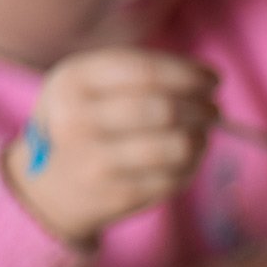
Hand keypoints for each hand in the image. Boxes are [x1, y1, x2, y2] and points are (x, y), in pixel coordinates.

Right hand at [3, 48, 216, 244]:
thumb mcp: (91, 83)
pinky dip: (192, 164)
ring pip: (179, 145)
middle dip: (203, 107)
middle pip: (165, 109)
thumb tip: (207, 78)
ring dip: (202, 137)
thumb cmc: (86, 120)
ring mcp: (96, 161)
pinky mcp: (118, 195)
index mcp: (73, 81)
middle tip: (213, 109)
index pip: (146, 71)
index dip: (190, 74)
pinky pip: (177, 177)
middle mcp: (77, 120)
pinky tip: (186, 157)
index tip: (214, 80)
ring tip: (202, 133)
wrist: (52, 184)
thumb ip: (141, 72)